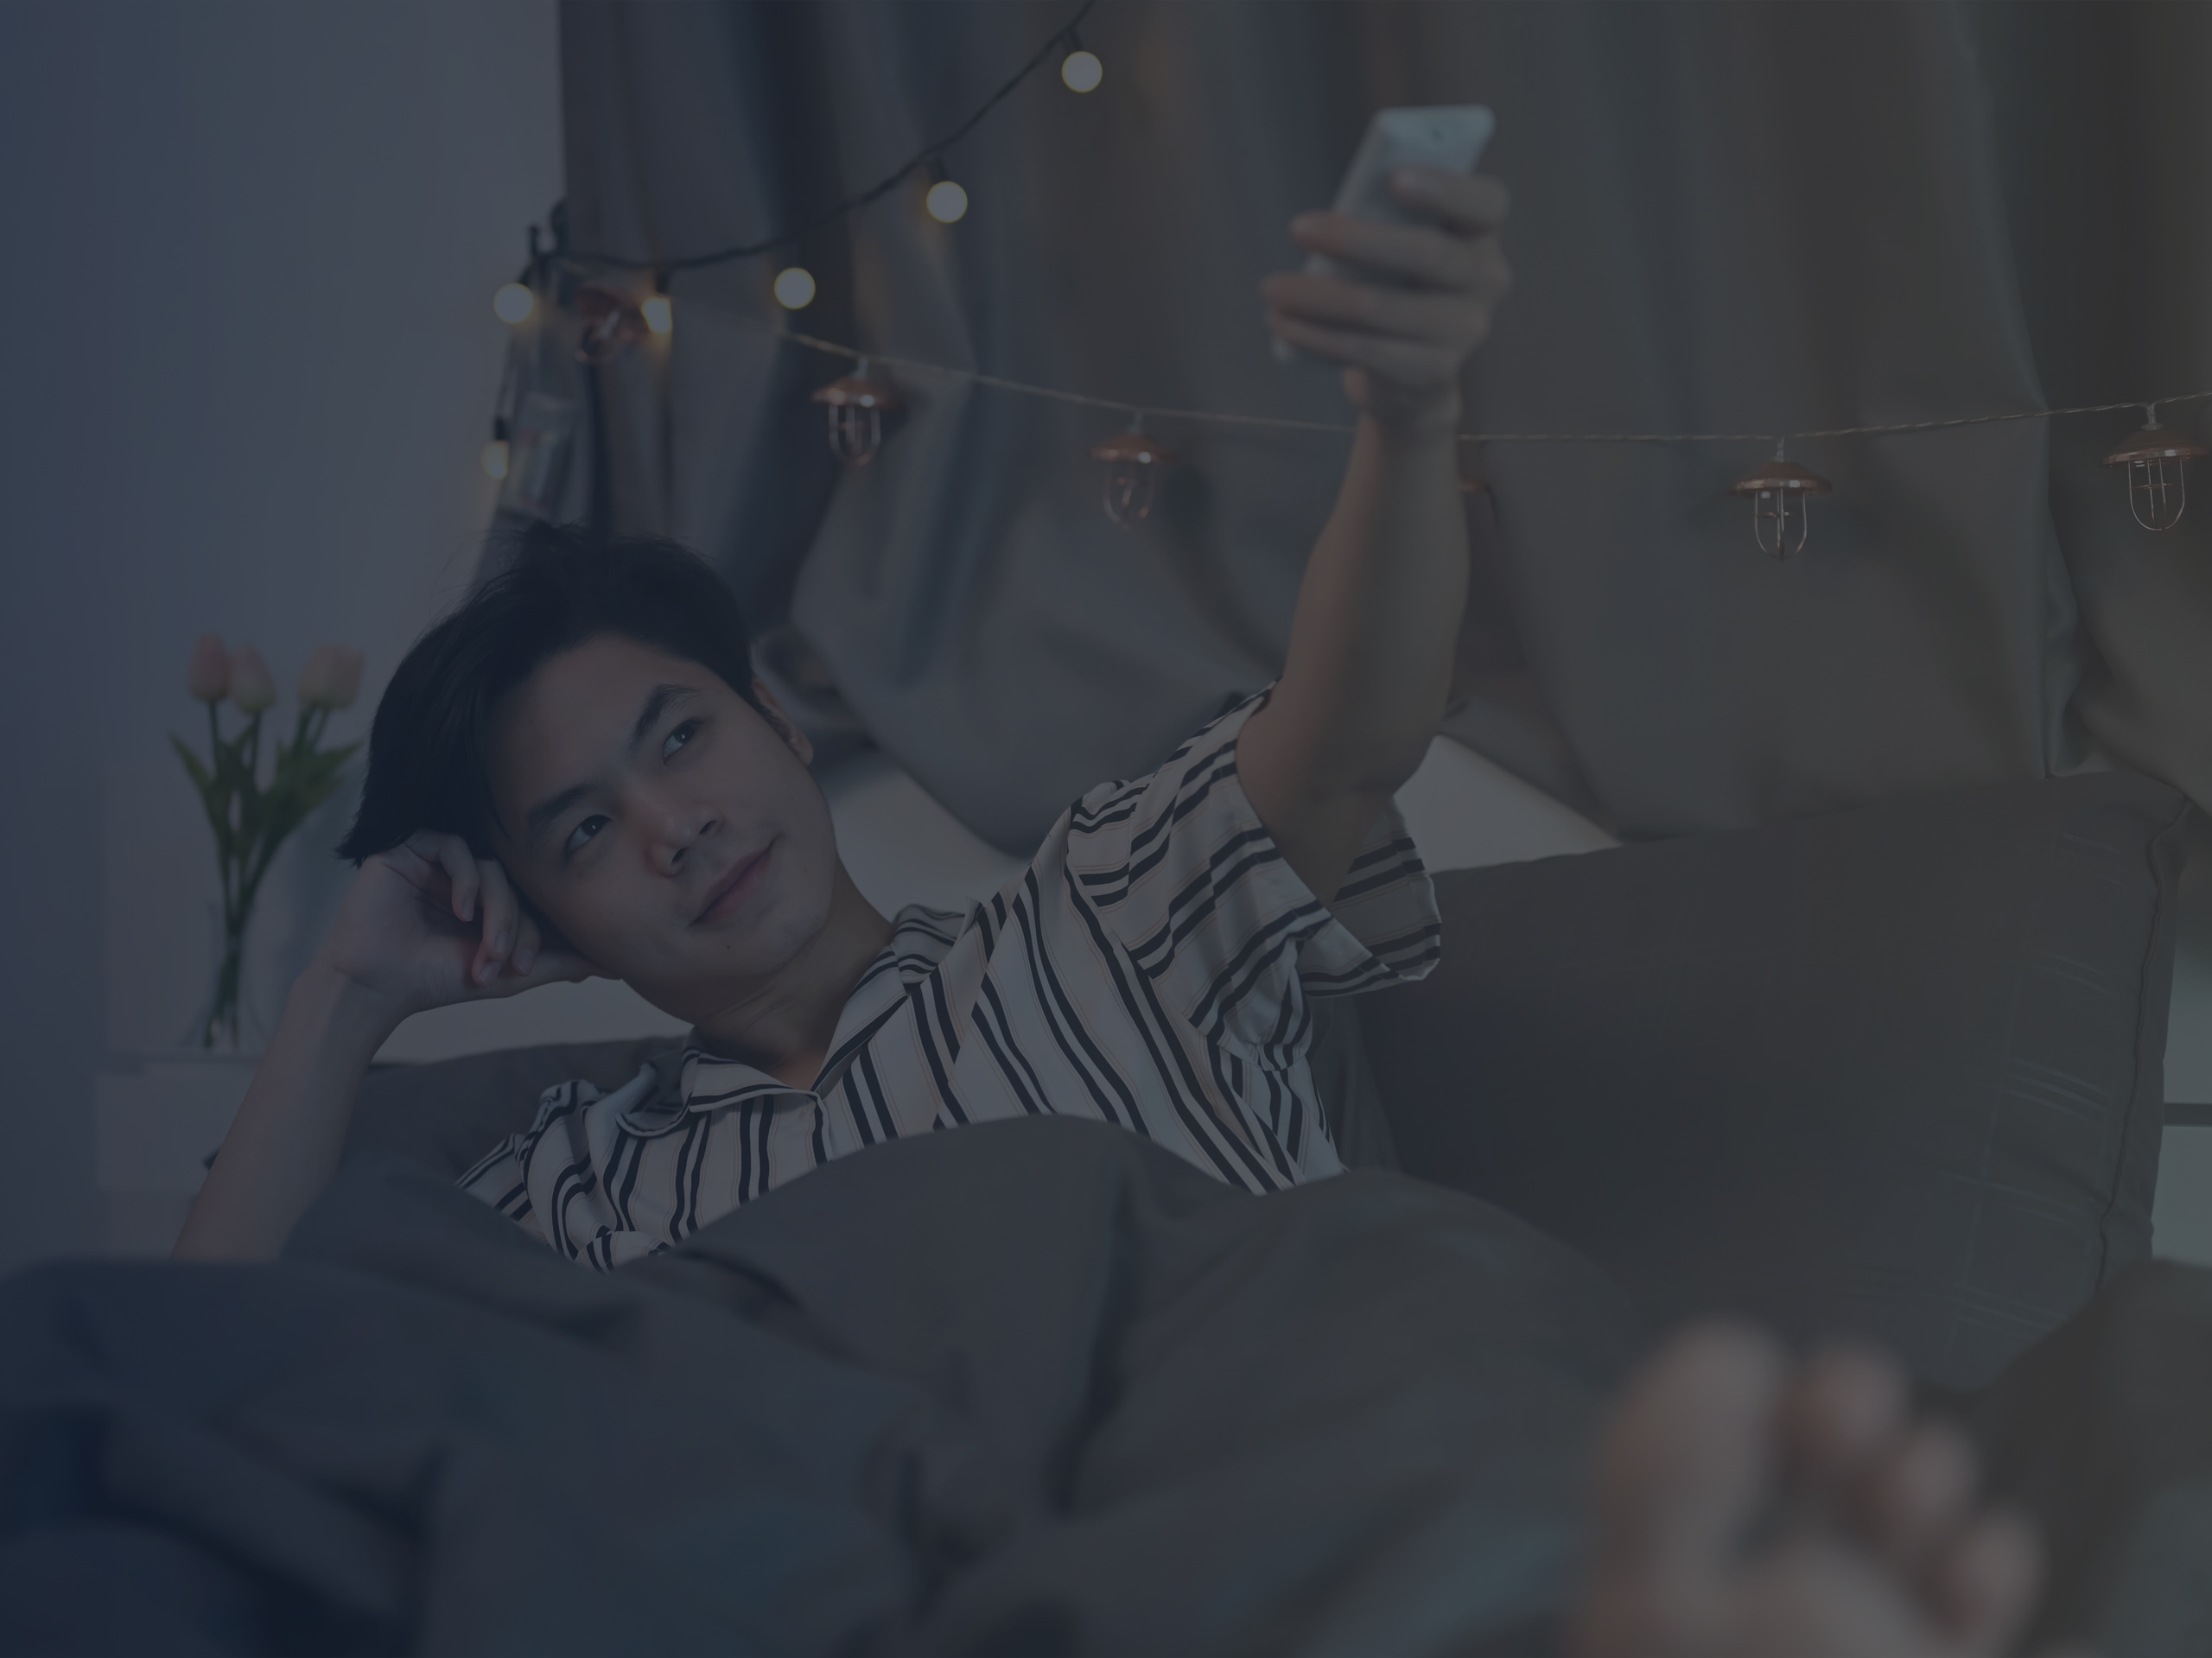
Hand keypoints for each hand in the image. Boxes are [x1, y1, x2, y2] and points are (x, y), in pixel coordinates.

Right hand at [312, 830, 604, 1024]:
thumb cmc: (435, 981)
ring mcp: (438, 861)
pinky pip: (453, 846)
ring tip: (486, 950)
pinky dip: (466, 878)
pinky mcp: (410, 849)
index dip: (537, 930)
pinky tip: (461, 910)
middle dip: (518, 925)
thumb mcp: (509, 974)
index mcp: (490, 899)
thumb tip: (614, 962)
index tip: (530, 967)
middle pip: (515, 882)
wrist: (375, 987)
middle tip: (511, 962)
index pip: (530, 898)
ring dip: (496, 910)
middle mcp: (467, 875)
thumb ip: (559, 962)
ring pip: (491, 865)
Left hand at [1260, 166, 1510, 433]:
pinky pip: (1366, 351)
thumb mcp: (1396, 245)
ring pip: (1384, 308)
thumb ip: (1382, 222)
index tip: (1393, 177)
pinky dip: (1316, 337)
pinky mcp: (1433, 373)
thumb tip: (1327, 224)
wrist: (1408, 374)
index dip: (1445, 188)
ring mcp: (1465, 331)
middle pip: (1428, 254)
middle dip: (1356, 239)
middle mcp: (1486, 281)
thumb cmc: (1396, 285)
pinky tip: (1283, 324)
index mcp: (1481, 233)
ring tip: (1271, 289)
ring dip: (1317, 297)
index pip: (1485, 203)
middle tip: (1298, 227)